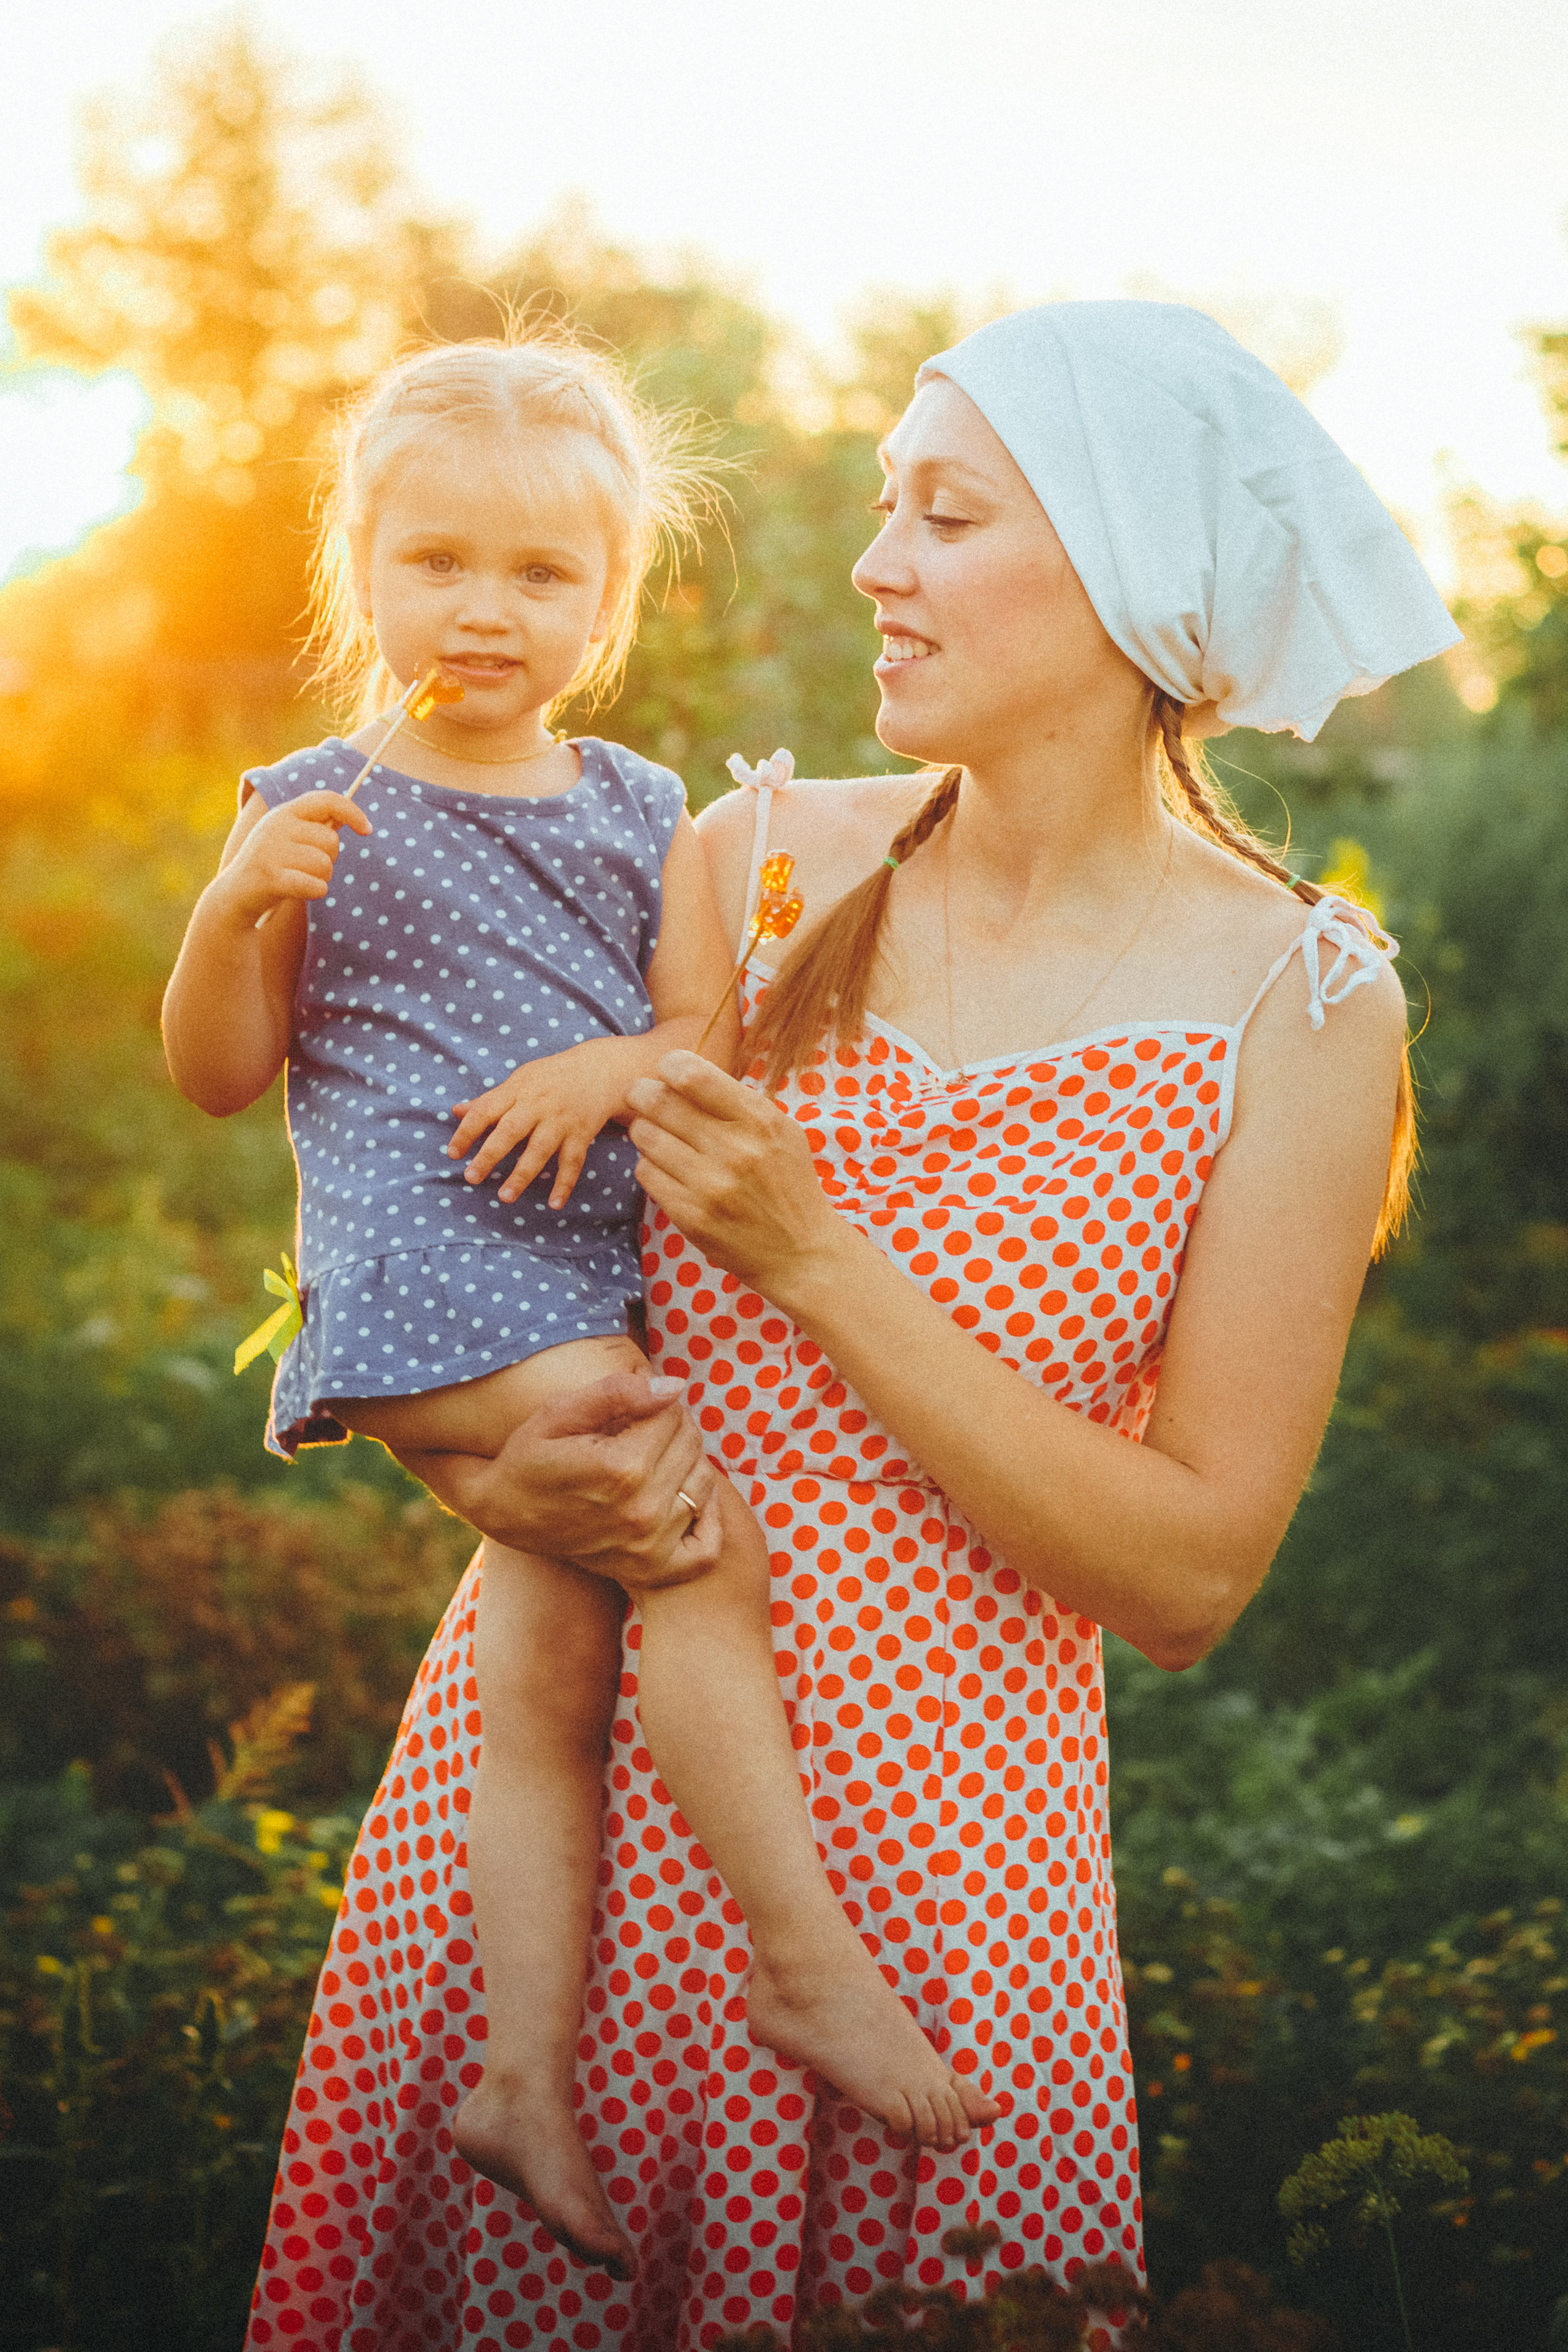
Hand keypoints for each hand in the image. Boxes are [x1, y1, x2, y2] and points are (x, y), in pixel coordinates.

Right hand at [213, 792, 372, 924]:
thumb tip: (347, 818)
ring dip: (320, 878)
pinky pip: (316, 885)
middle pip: (331, 841)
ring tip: (298, 879)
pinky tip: (300, 891)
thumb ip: (312, 827)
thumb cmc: (273, 866)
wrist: (234, 896)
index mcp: (284, 813)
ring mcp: (271, 851)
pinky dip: (315, 891)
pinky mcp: (271, 877)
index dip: (352, 812)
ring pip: (325, 865)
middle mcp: (276, 826)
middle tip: (306, 867)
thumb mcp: (288, 838)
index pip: (327, 800)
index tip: (367, 829)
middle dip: (328, 859)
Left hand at [449, 1037, 635, 1207]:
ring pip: (539, 1150)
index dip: (467, 1132)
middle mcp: (538, 1105)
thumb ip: (489, 1099)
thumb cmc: (552, 1077)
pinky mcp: (581, 1133)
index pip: (485, 1111)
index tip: (452, 1153)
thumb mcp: (519, 1080)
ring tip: (505, 1197)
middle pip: (510, 1131)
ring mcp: (561, 1120)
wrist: (600, 1069)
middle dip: (489, 1155)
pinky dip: (565, 1183)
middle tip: (471, 1178)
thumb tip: (456, 1111)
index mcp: (517, 1091)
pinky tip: (555, 1204)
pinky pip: (573, 1162)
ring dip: (522, 1175)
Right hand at [475, 1372, 722, 1589]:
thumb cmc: (529, 1455)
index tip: (634, 1407)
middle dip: (672, 1427)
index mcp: (622, 1468)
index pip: (673, 1415)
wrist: (504, 1512)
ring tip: (654, 1458)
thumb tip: (674, 1386)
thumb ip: (617, 1392)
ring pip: (704, 1485)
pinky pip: (706, 1548)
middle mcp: (642, 1511)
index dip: (656, 1402)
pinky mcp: (650, 1569)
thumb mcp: (560, 1412)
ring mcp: (649, 1546)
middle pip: (691, 1447)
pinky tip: (684, 1499)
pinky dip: (706, 1521)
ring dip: (687, 1464)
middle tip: (642, 1429)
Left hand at [627, 1049, 843, 1299]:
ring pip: (645, 1136)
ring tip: (657, 1135)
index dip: (670, 1066)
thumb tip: (681, 1072)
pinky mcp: (691, 1216)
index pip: (693, 1074)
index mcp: (761, 1120)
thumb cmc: (787, 1184)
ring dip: (645, 1130)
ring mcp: (710, 1185)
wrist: (801, 1252)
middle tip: (641, 1095)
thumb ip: (737, 1102)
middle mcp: (735, 1150)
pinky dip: (651, 1166)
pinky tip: (667, 1169)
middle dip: (642, 1093)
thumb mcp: (780, 1131)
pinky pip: (646, 1173)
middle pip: (659, 1101)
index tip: (668, 1072)